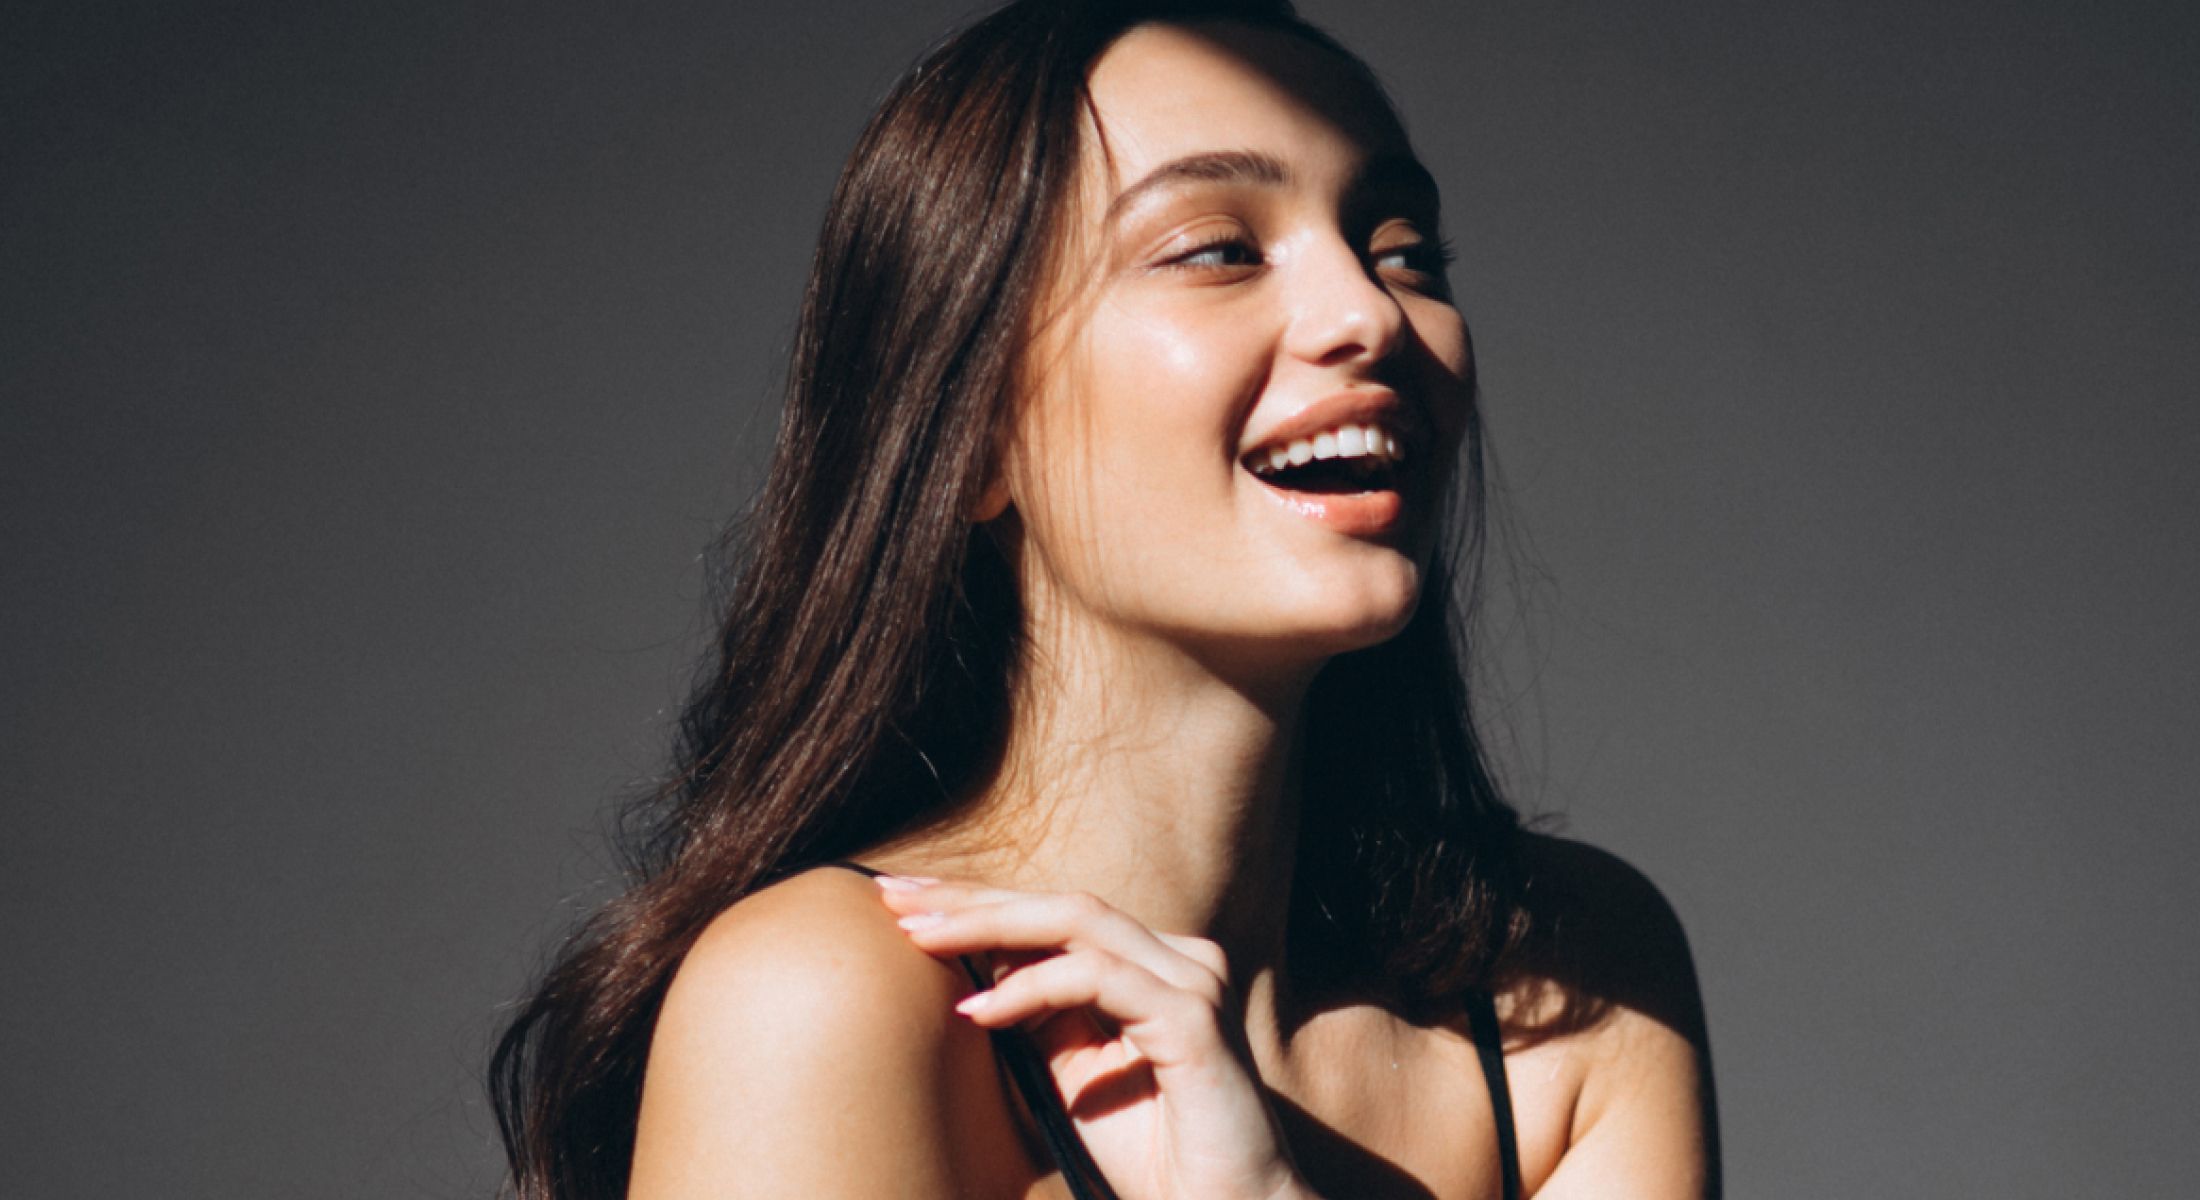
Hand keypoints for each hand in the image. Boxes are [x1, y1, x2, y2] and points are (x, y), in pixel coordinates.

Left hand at [876, 876, 1313, 1199]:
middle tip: (893, 897)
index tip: (902, 900)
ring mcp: (1191, 982)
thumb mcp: (1071, 1070)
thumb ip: (1035, 1013)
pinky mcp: (1193, 1018)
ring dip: (990, 926)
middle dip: (971, 898)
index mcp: (1152, 963)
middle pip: (1061, 903)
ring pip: (1077, 922)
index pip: (1055, 914)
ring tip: (921, 940)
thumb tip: (970, 967)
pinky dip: (1030, 988)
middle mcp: (1178, 958)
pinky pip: (1096, 979)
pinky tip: (978, 1009)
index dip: (978, 901)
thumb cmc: (1148, 1149)